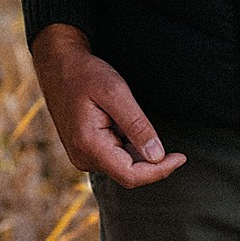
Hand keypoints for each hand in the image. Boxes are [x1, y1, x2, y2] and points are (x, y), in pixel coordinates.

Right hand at [30, 25, 184, 186]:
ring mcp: (82, 156)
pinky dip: (128, 145)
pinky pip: (114, 157)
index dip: (159, 171)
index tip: (181, 157)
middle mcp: (83, 157)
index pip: (130, 175)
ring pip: (122, 165)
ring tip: (131, 117)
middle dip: (151, 159)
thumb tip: (157, 156)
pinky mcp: (85, 150)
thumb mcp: (116, 92)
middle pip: (128, 173)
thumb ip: (137, 125)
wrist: (58, 65)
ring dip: (139, 150)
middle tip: (167, 136)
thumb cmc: (86, 74)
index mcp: (88, 145)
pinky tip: (125, 122)